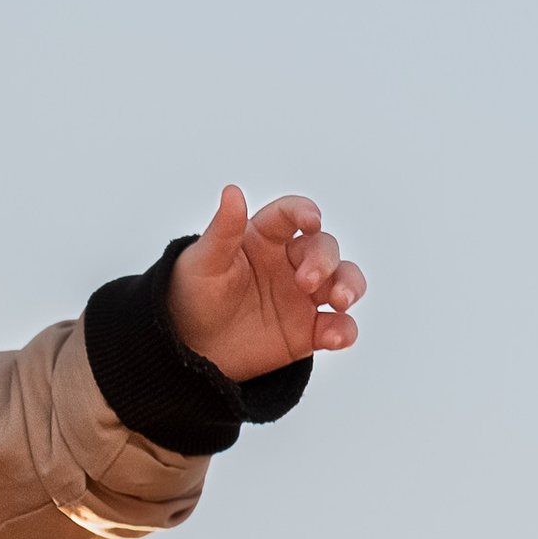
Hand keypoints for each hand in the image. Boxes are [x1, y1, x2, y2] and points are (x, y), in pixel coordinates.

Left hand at [167, 185, 365, 382]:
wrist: (188, 348)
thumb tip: (232, 191)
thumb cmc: (192, 296)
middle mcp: (290, 262)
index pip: (292, 215)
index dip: (305, 213)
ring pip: (343, 281)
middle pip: (324, 248)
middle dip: (324, 261)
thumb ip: (223, 230)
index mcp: (264, 237)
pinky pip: (338, 326)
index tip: (311, 222)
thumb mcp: (203, 263)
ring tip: (339, 301)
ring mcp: (304, 296)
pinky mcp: (309, 330)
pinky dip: (344, 329)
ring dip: (349, 286)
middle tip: (306, 282)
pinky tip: (335, 337)